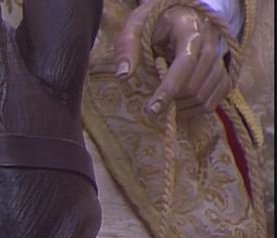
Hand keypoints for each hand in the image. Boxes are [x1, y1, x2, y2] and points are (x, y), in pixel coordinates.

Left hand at [115, 5, 232, 118]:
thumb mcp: (137, 27)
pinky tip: (179, 108)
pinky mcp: (224, 73)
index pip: (185, 62)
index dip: (169, 88)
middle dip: (172, 100)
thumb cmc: (156, 23)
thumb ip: (128, 46)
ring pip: (205, 95)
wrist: (181, 17)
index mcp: (190, 29)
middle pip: (195, 84)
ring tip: (164, 105)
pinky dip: (195, 110)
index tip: (152, 109)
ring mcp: (221, 59)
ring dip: (182, 108)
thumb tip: (123, 75)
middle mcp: (211, 43)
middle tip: (153, 105)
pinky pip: (214, 100)